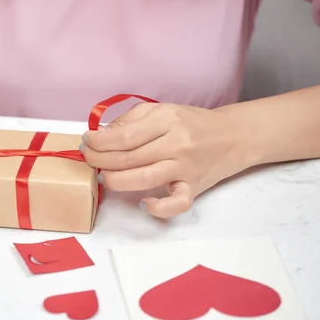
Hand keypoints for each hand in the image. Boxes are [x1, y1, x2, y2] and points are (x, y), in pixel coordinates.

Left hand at [80, 102, 245, 217]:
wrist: (232, 136)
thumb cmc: (191, 123)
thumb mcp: (161, 111)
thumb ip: (130, 120)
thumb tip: (101, 135)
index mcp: (166, 120)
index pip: (123, 136)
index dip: (99, 142)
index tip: (87, 142)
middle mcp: (176, 143)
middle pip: (128, 158)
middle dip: (99, 160)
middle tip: (88, 159)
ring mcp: (185, 168)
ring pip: (143, 179)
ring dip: (115, 181)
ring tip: (103, 176)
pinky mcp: (194, 188)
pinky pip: (176, 204)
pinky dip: (158, 208)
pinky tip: (143, 203)